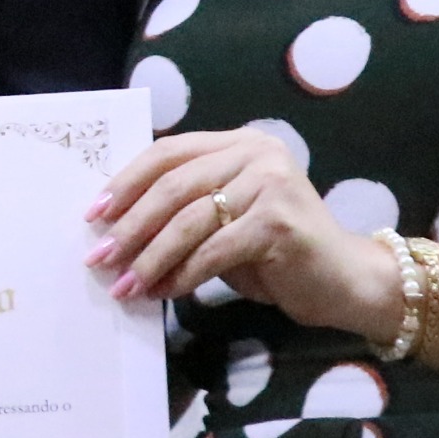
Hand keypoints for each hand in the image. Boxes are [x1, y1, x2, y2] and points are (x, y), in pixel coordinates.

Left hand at [84, 128, 402, 339]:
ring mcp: (272, 184)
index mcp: (239, 143)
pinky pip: (213, 251)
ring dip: (150, 258)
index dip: (125, 182)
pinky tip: (164, 294)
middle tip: (99, 257)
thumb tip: (114, 230)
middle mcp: (257, 154)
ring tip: (124, 285)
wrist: (345, 281)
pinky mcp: (279, 222)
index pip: (168, 153)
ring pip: (189, 221)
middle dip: (130, 225)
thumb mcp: (224, 221)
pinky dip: (183, 275)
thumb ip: (183, 211)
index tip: (93, 214)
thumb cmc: (276, 254)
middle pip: (173, 185)